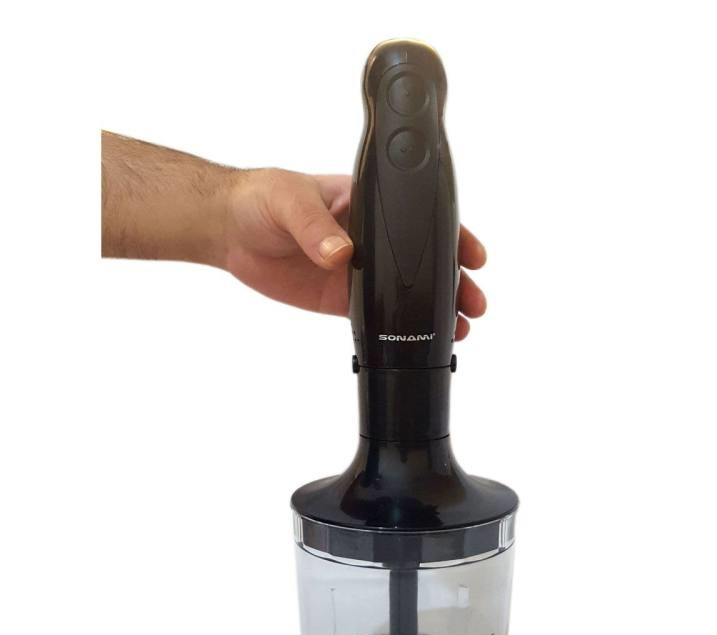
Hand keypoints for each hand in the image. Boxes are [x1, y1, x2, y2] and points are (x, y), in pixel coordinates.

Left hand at [224, 169, 487, 339]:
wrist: (229, 231)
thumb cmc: (261, 198)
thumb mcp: (289, 199)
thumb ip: (316, 225)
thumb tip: (341, 252)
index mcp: (368, 207)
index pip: (420, 221)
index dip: (453, 238)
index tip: (473, 255)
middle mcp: (372, 241)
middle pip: (424, 263)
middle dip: (454, 283)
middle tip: (474, 302)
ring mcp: (360, 272)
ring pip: (406, 295)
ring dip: (434, 311)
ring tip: (460, 329)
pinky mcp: (341, 299)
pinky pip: (376, 317)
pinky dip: (398, 331)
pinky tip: (418, 342)